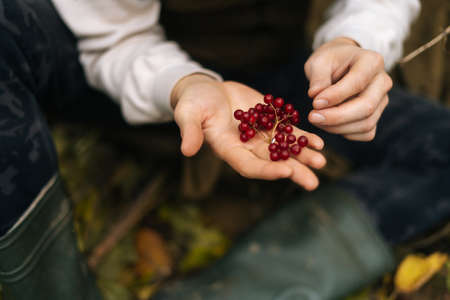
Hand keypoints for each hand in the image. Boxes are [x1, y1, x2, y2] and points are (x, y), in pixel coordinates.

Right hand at [171, 75, 325, 189]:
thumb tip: (187, 150)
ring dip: (303, 156)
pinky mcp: (268, 121)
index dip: (267, 171)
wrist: (206, 90)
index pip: (249, 166)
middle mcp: (247, 147)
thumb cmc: (193, 102)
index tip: (285, 171)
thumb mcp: (188, 114)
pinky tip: (319, 142)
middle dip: (293, 172)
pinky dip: (303, 137)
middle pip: (272, 163)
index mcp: (228, 150)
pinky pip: (288, 132)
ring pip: (285, 150)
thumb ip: (191, 131)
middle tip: (313, 183)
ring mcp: (259, 135)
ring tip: (321, 160)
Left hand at [305, 37, 392, 140]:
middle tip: (312, 117)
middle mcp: (383, 82)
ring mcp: (382, 100)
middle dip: (336, 117)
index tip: (315, 103)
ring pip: (366, 123)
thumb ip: (318, 77)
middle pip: (366, 107)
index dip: (336, 96)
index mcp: (372, 61)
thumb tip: (315, 95)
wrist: (340, 66)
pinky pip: (365, 133)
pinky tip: (328, 124)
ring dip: (337, 127)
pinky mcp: (377, 116)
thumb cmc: (330, 62)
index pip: (358, 82)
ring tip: (316, 119)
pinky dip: (345, 133)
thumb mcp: (319, 62)